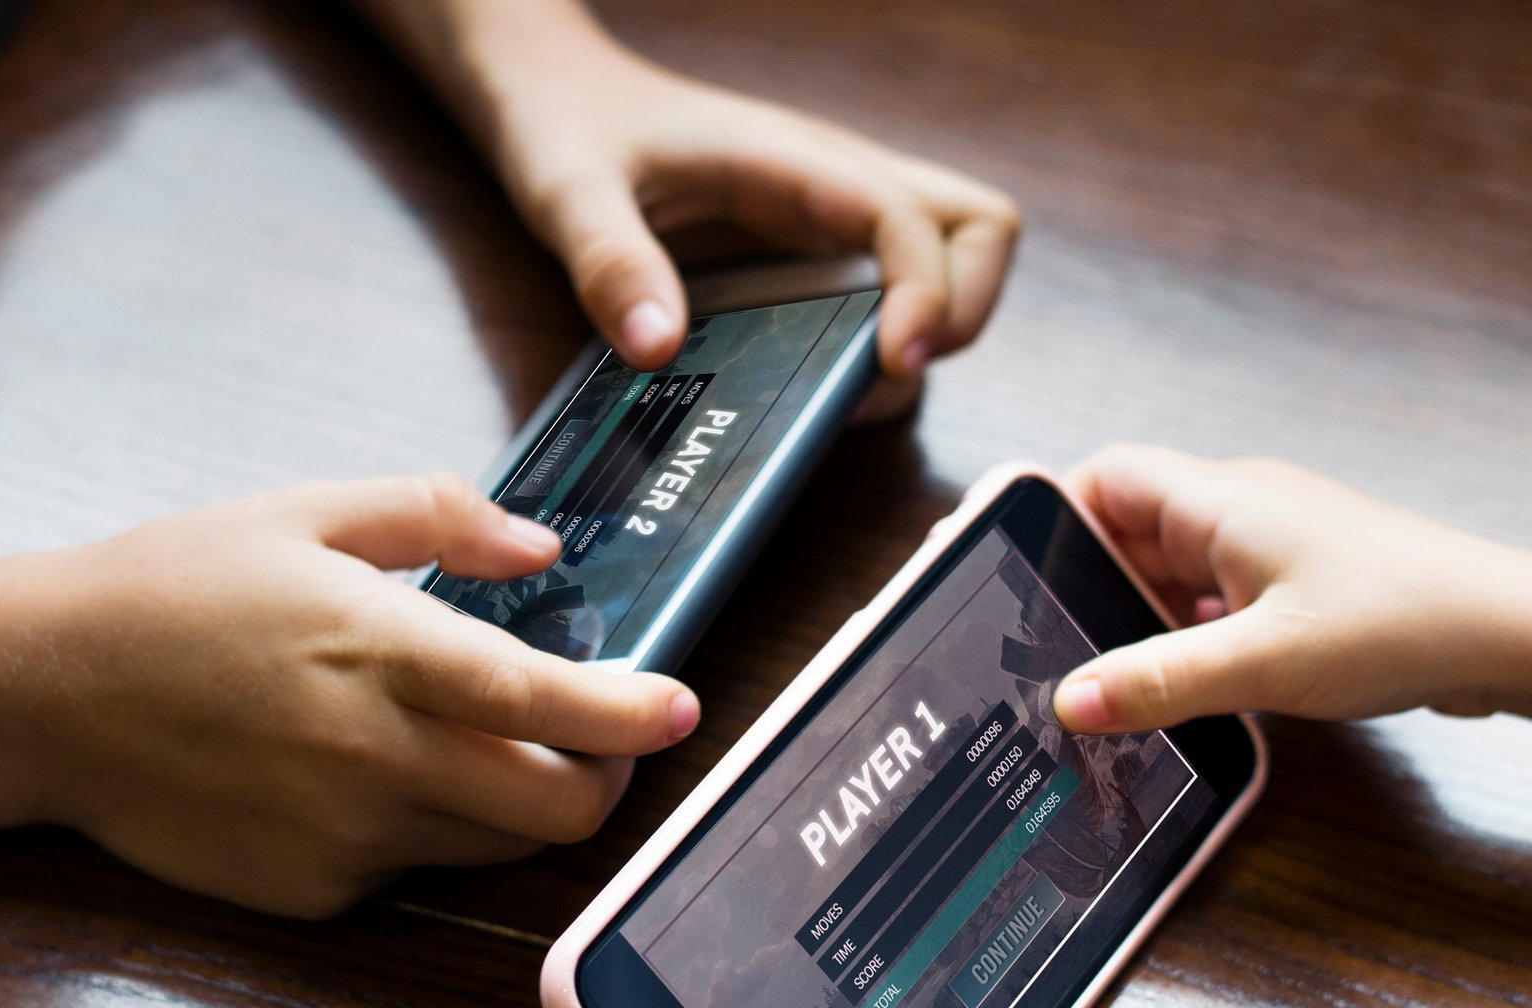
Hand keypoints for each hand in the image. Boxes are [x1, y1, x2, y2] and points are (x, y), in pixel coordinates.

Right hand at [16, 474, 696, 915]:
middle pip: (555, 809)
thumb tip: (540, 549)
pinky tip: (367, 774)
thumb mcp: (306, 513)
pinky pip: (415, 866)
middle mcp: (374, 758)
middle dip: (604, 778)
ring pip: (496, 844)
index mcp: (381, 651)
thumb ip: (439, 516)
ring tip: (482, 740)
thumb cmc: (173, 590)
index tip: (682, 707)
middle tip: (601, 736)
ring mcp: (343, 837)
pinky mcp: (313, 890)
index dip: (631, 716)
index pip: (545, 701)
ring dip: (523, 802)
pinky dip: (427, 827)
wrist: (40, 694)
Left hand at [476, 30, 1019, 416]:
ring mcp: (832, 224)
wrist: (552, 90)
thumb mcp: (564, 190)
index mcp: (789, 161)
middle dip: (964, 310)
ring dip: (924, 339)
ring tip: (843, 394)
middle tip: (889, 372)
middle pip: (979, 230)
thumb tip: (658, 348)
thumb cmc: (566, 124)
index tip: (891, 362)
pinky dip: (877, 349)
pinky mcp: (814, 257)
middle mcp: (834, 188)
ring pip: (949, 267)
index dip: (925, 292)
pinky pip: (888, 299)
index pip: (908, 217)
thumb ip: (608, 262)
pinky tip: (810, 382)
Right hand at [1051, 445, 1531, 734]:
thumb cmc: (1405, 623)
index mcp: (1222, 501)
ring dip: (1138, 622)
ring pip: (1173, 574)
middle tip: (1042, 652)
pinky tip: (1178, 691)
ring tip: (1100, 684)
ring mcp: (1274, 550)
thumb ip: (1160, 682)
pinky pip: (1215, 604)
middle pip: (1130, 531)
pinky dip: (1185, 641)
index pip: (1104, 477)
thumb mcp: (1265, 661)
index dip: (1052, 517)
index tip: (1011, 575)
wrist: (1520, 635)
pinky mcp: (1301, 589)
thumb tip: (1068, 700)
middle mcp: (1242, 512)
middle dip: (1087, 588)